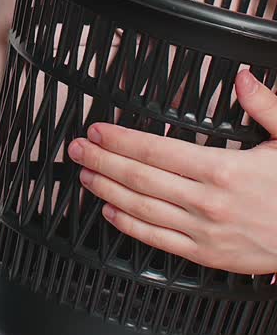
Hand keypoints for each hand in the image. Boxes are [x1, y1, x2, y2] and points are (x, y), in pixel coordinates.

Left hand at [67, 69, 276, 273]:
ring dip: (107, 190)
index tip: (98, 130)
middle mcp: (208, 203)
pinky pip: (158, 241)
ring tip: (84, 175)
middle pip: (141, 179)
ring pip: (142, 209)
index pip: (157, 151)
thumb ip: (265, 106)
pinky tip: (110, 212)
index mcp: (224, 170)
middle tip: (77, 149)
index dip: (121, 140)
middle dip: (102, 161)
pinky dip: (129, 226)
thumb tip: (243, 78)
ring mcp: (205, 233)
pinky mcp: (207, 256)